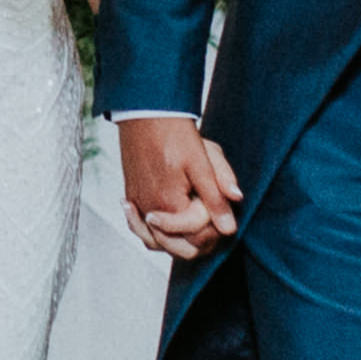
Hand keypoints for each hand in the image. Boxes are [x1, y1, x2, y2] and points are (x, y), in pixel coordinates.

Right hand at [117, 114, 242, 255]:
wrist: (147, 112)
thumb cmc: (176, 134)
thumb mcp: (204, 163)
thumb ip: (217, 196)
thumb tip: (230, 228)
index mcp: (170, 203)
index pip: (195, 235)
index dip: (214, 229)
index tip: (222, 214)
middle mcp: (149, 209)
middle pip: (175, 247)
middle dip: (198, 242)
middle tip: (213, 228)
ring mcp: (137, 204)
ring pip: (155, 242)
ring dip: (175, 243)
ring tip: (193, 233)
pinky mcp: (131, 195)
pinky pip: (139, 228)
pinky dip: (152, 234)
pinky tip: (164, 225)